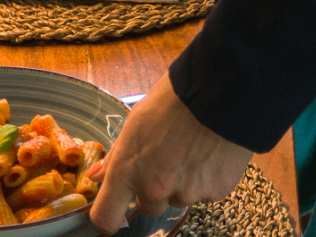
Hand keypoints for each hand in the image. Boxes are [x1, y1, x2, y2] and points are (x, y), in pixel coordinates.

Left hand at [87, 75, 251, 232]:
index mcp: (127, 171)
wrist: (219, 96)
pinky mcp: (215, 193)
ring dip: (178, 185)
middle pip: (146, 208)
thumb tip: (96, 176)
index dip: (106, 220)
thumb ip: (116, 157)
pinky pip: (203, 195)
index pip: (106, 217)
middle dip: (150, 191)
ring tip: (188, 152)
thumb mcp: (133, 124)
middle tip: (161, 162)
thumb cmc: (171, 103)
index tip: (110, 215)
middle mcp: (154, 189)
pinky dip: (203, 181)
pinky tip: (206, 155)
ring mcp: (186, 194)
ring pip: (176, 200)